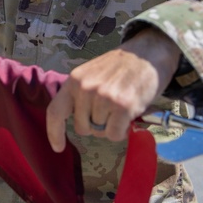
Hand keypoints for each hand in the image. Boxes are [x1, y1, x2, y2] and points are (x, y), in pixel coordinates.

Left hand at [45, 28, 180, 152]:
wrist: (147, 54)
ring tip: (120, 107)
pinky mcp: (122, 107)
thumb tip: (78, 122)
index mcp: (74, 80)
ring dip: (111, 125)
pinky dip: (122, 131)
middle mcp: (85, 89)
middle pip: (82, 127)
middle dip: (94, 125)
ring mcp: (103, 98)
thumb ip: (80, 95)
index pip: (55, 111)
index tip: (58, 147)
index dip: (54, 132)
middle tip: (109, 111)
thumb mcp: (91, 75)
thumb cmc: (120, 68)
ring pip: (100, 131)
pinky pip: (114, 134)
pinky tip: (128, 115)